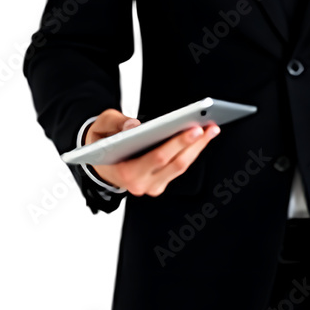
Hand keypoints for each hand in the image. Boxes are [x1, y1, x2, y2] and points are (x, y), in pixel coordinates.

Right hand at [83, 108, 219, 195]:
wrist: (98, 161)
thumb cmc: (100, 141)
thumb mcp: (101, 126)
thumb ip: (115, 124)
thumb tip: (135, 125)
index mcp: (125, 173)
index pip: (158, 158)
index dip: (178, 144)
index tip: (195, 129)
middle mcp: (141, 185)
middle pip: (175, 163)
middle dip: (195, 144)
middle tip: (210, 126)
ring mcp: (152, 186)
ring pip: (181, 166)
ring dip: (198, 148)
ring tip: (212, 128)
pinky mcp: (160, 182)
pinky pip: (179, 166)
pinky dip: (192, 151)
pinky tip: (202, 136)